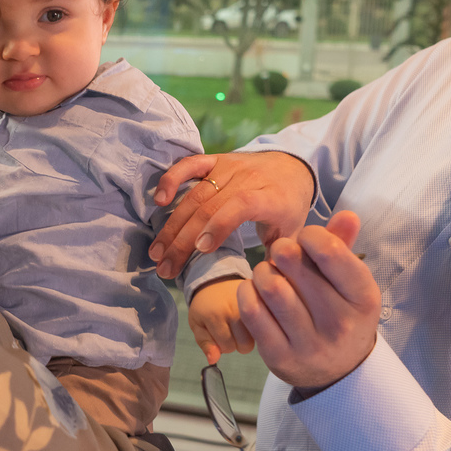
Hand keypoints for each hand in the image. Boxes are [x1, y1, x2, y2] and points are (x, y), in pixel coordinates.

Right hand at [149, 152, 315, 278]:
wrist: (292, 166)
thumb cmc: (289, 207)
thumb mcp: (292, 235)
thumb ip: (280, 260)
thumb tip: (264, 290)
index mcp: (272, 198)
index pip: (242, 206)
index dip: (220, 225)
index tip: (202, 250)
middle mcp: (248, 178)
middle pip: (209, 206)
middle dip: (183, 239)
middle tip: (165, 268)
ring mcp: (229, 167)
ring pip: (194, 194)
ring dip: (171, 225)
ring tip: (157, 252)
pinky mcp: (215, 160)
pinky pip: (189, 165)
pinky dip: (171, 180)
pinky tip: (158, 201)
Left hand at [188, 277, 254, 363]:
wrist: (216, 280)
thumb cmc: (205, 306)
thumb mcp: (197, 324)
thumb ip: (205, 343)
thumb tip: (213, 360)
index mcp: (215, 316)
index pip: (227, 348)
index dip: (222, 344)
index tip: (219, 332)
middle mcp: (235, 310)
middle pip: (245, 346)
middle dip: (237, 342)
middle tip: (230, 329)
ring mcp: (251, 305)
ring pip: (257, 338)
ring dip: (248, 336)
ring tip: (239, 324)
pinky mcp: (261, 300)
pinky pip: (266, 325)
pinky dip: (259, 326)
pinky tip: (251, 319)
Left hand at [237, 211, 379, 389]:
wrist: (339, 372)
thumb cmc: (341, 313)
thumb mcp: (351, 282)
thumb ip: (343, 246)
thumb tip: (347, 214)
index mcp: (363, 298)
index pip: (330, 251)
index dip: (309, 235)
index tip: (306, 239)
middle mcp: (340, 323)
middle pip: (292, 262)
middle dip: (281, 250)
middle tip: (281, 255)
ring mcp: (309, 344)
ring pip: (269, 285)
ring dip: (262, 270)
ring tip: (268, 272)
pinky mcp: (280, 357)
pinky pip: (251, 310)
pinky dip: (247, 291)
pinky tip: (255, 290)